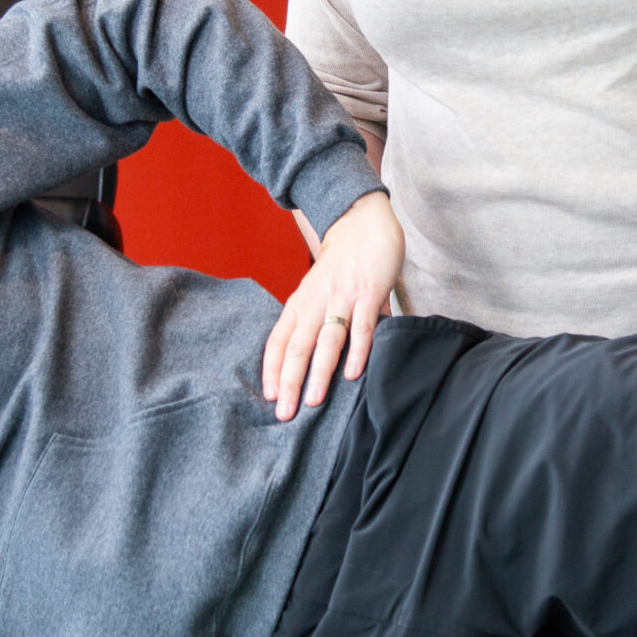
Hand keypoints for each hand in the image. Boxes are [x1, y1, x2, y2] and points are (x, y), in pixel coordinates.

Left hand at [263, 190, 402, 420]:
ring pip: (326, 340)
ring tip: (313, 401)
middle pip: (297, 346)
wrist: (362, 223)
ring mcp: (341, 298)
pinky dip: (358, 351)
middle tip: (284, 413)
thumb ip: (316, 323)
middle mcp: (315, 302)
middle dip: (289, 382)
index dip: (272, 368)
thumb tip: (313, 361)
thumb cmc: (339, 265)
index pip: (278, 339)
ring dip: (318, 372)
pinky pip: (361, 326)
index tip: (269, 396)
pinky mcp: (368, 293)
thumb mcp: (317, 292)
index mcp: (299, 303)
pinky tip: (353, 374)